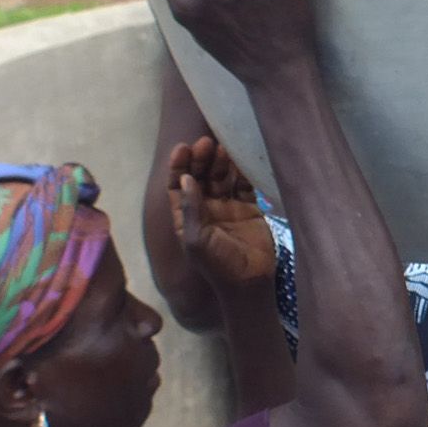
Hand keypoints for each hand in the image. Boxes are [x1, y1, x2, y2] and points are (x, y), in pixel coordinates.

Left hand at [170, 136, 274, 284]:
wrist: (250, 283)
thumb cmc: (218, 265)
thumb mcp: (196, 239)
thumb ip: (191, 208)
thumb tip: (185, 178)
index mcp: (186, 217)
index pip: (178, 185)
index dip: (178, 166)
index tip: (182, 147)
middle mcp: (205, 209)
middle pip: (200, 177)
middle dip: (201, 159)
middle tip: (206, 142)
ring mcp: (228, 207)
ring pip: (222, 178)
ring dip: (221, 162)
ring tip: (223, 146)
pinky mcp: (249, 208)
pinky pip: (244, 184)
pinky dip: (242, 171)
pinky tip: (242, 157)